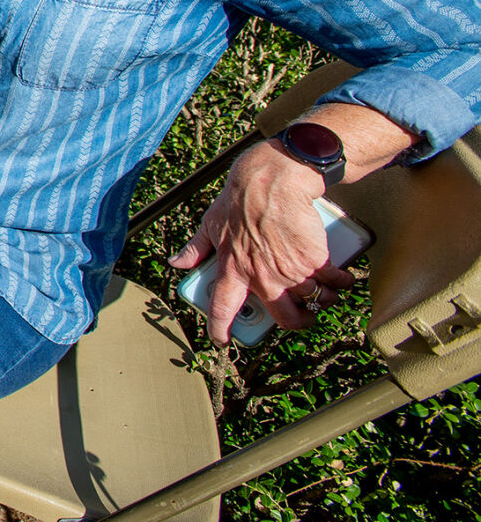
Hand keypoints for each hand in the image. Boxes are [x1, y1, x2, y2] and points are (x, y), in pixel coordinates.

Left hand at [168, 140, 354, 344]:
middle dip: (298, 322)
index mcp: (233, 270)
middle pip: (284, 317)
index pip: (222, 308)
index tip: (221, 341)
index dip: (220, 329)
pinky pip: (333, 282)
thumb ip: (196, 247)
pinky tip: (343, 278)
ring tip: (325, 292)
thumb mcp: (210, 224)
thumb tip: (177, 262)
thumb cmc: (239, 200)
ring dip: (322, 301)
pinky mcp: (314, 261)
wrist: (272, 181)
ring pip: (313, 302)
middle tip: (303, 316)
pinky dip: (341, 282)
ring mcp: (289, 272)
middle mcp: (261, 277)